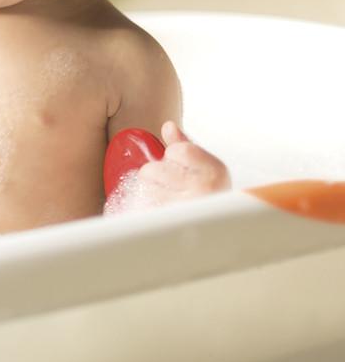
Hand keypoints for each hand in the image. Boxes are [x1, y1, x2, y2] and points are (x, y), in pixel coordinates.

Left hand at [105, 121, 230, 213]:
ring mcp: (186, 209)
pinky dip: (145, 209)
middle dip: (155, 175)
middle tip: (170, 187)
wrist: (218, 234)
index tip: (181, 168)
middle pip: (153, 169)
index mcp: (215, 171)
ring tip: (167, 200)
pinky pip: (142, 208)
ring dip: (149, 192)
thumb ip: (184, 145)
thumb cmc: (208, 197)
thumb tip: (168, 126)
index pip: (177, 150)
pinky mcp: (169, 225)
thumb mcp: (203, 168)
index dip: (172, 157)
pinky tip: (160, 213)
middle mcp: (204, 190)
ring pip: (145, 189)